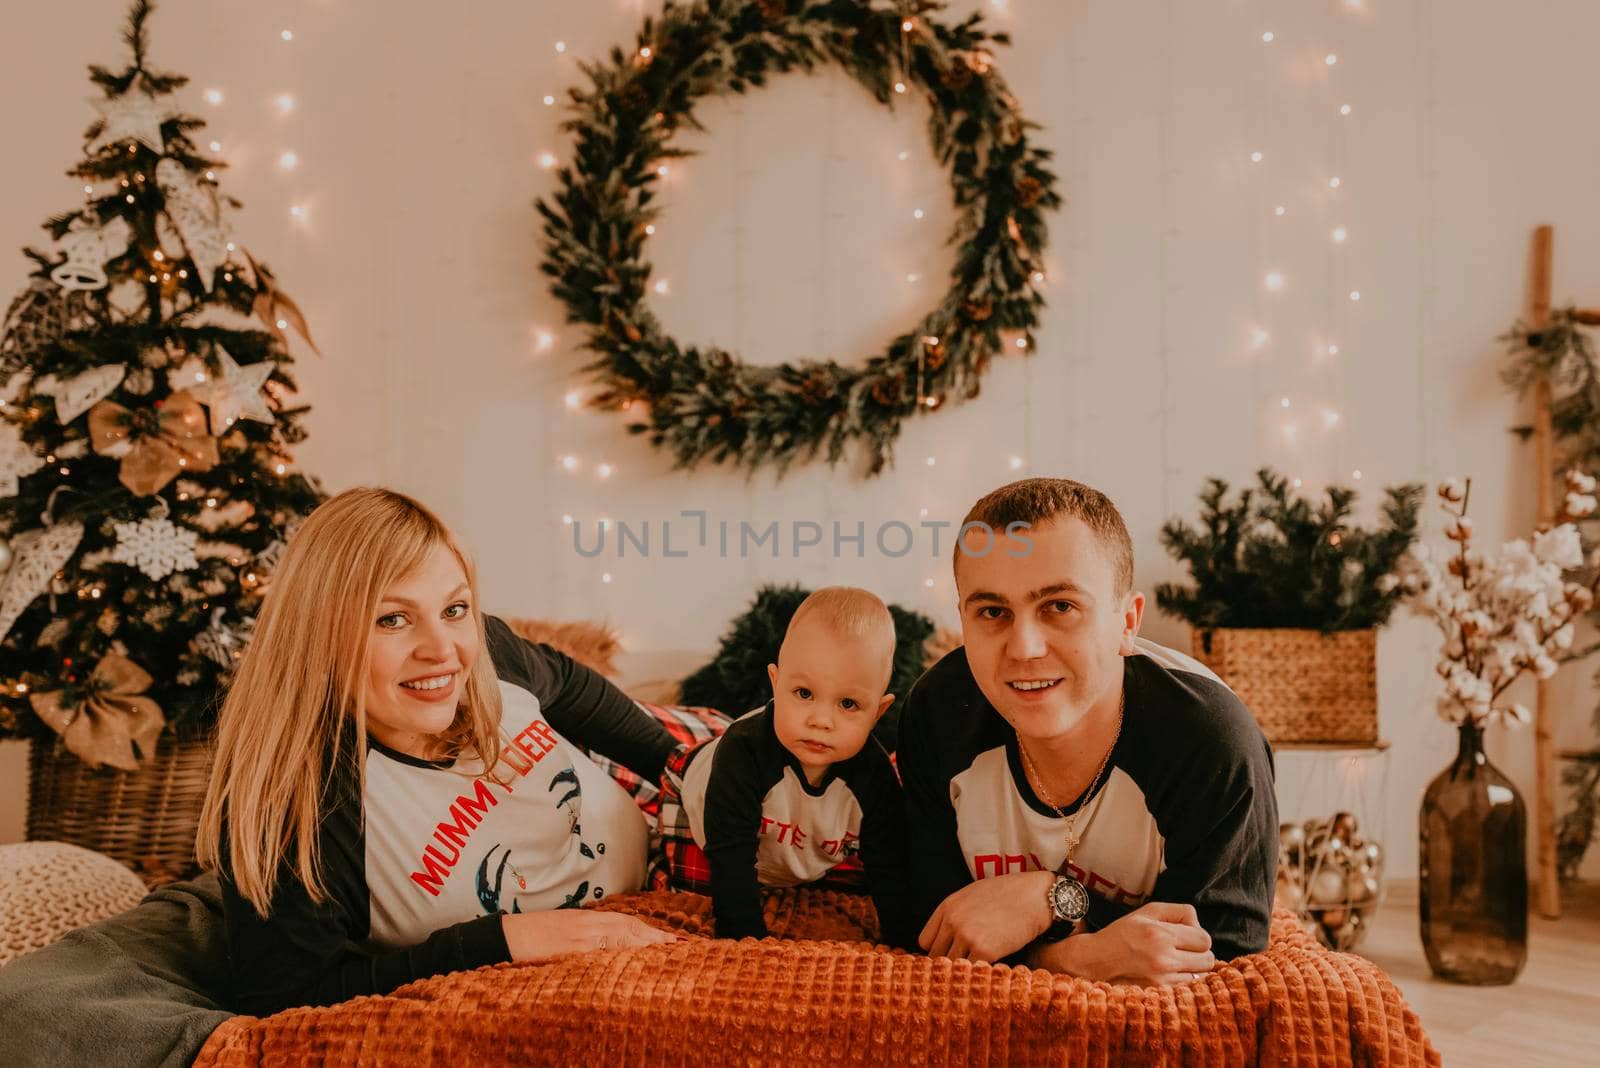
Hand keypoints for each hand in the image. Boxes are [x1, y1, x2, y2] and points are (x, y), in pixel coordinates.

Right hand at [501, 910, 678, 961]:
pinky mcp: (568, 952)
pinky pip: (597, 956)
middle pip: (628, 929)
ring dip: (644, 944)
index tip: (675, 940)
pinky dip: (617, 957)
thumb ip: (589, 934)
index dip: (652, 931)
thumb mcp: (566, 929)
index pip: (626, 924)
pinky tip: (632, 964)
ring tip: (668, 951)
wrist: (505, 936)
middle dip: (656, 938)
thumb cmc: (535, 935)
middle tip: (682, 946)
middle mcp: (587, 926)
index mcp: (588, 920)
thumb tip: (613, 944)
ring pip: (618, 938)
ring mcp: (578, 940)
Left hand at [919, 870, 1052, 962]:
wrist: (1036, 897)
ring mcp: (967, 936)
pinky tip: (987, 973)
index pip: (925, 941)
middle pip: (937, 957)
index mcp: (947, 906)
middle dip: (948, 966)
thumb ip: (956, 913)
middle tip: (960, 973)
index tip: (947, 959)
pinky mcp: (985, 951)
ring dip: (963, 973)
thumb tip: (947, 938)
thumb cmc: (1009, 894)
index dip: (937, 952)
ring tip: (973, 977)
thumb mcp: (974, 894)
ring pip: (953, 968)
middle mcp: (953, 921)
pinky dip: (979, 975)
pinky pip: (973, 971)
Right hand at [1046, 901, 1213, 984]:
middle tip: (1184, 951)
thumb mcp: (1148, 911)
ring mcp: (1162, 980)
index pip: (1204, 939)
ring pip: (1200, 977)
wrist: (1097, 960)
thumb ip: (1178, 911)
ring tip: (1174, 963)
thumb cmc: (1123, 933)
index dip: (1199, 937)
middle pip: (1207, 959)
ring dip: (1192, 969)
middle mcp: (1163, 959)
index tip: (1188, 938)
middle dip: (1200, 954)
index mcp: (1160, 934)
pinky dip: (1184, 982)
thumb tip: (1199, 923)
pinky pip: (1187, 989)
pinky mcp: (1159, 994)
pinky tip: (1169, 975)